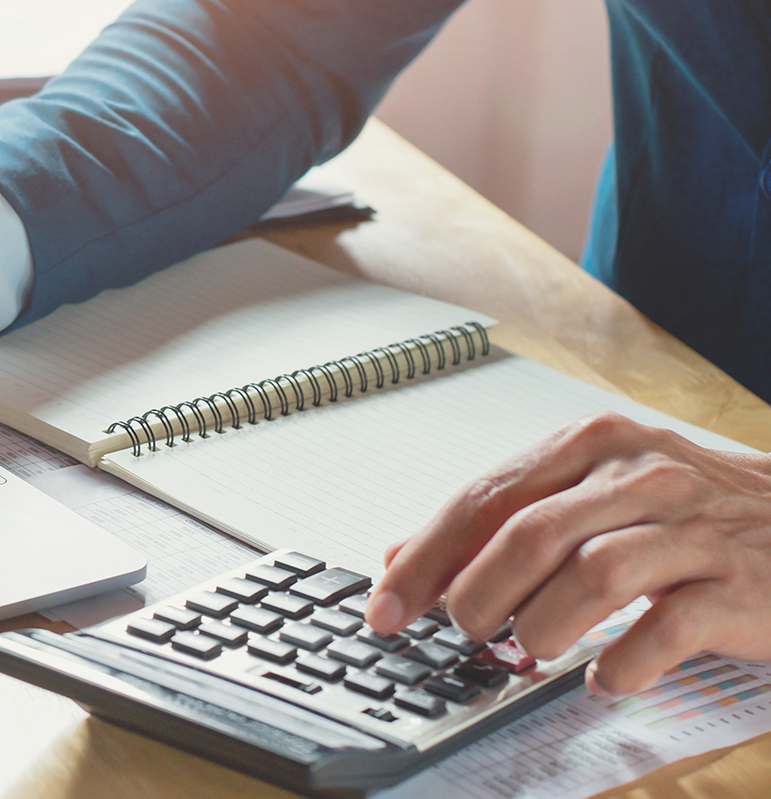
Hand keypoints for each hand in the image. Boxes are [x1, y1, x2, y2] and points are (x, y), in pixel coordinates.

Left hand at [363, 411, 770, 695]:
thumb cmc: (691, 512)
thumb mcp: (593, 492)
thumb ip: (501, 520)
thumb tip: (402, 557)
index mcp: (591, 445)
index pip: (484, 498)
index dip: (425, 558)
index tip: (386, 605)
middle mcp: (639, 475)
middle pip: (529, 535)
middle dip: (478, 596)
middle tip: (467, 632)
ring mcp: (691, 528)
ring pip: (591, 576)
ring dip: (544, 626)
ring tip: (533, 650)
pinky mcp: (737, 585)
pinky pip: (665, 629)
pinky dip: (623, 663)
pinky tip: (607, 677)